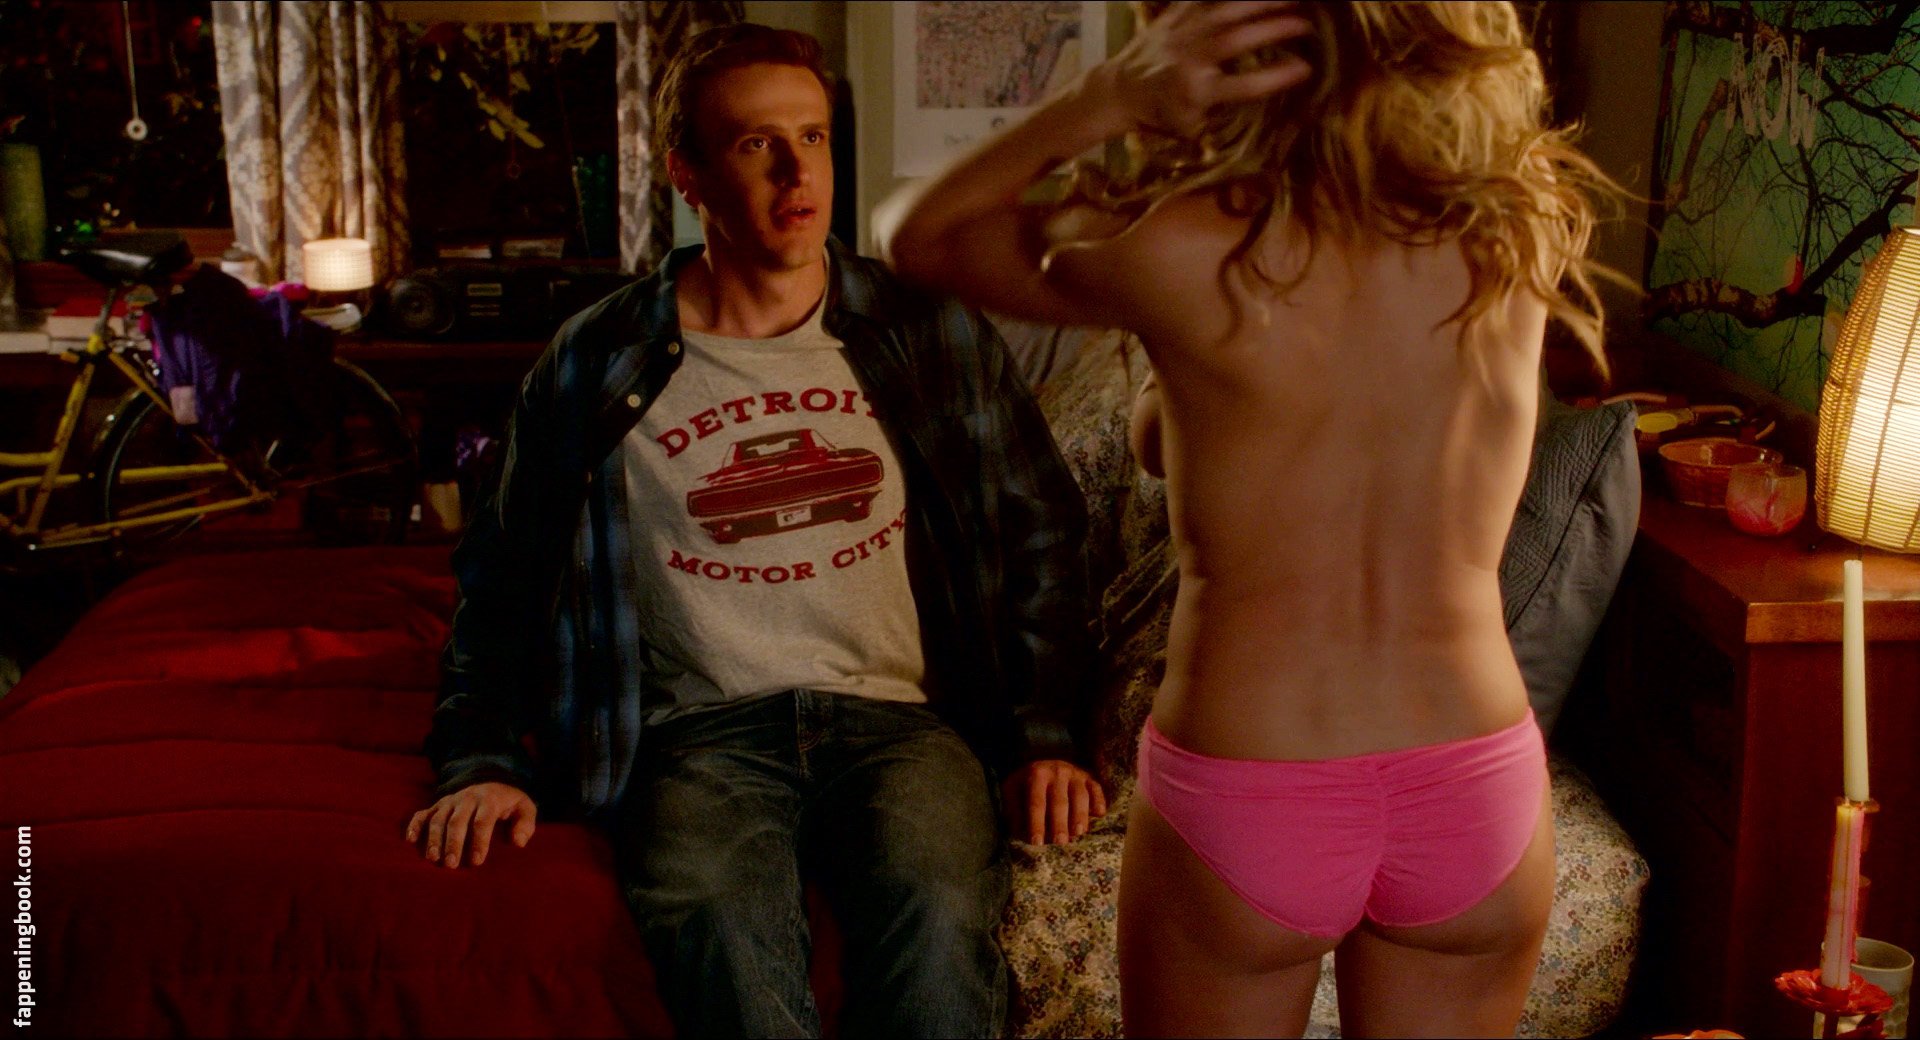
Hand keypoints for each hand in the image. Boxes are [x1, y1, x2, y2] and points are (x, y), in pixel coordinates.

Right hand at [405, 781, 536, 868]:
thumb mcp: (525, 808)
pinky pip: (422, 813)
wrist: (491, 780)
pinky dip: (414, 825)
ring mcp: (450, 801)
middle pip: (457, 821)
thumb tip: (518, 843)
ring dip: (433, 838)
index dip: (479, 841)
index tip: (476, 861)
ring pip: (438, 818)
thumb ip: (526, 824)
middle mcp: (467, 798)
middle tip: (450, 864)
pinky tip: (409, 840)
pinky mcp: (438, 805)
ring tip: (432, 858)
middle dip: (453, 843)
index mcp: (489, 799)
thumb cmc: (509, 802)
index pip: (483, 820)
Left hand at [1004, 759, 1108, 844]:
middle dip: (1059, 823)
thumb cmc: (1027, 784)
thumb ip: (1013, 810)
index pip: (1036, 802)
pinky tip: (1099, 814)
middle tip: (1060, 842)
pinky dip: (1099, 801)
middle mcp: (1057, 771)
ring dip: (1080, 815)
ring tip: (1078, 833)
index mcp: (1036, 775)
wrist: (1045, 763)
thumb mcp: (1012, 790)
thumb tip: (1020, 832)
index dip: (1036, 823)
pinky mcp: (1089, 778)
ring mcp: (1075, 773)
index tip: (1036, 842)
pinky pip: (1096, 789)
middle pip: (1059, 801)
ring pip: (1080, 796)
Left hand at [1094, 0, 1313, 137]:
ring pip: (1226, 10)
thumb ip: (1222, 112)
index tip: (1306, 68)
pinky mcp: (1176, 13)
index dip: (1276, 76)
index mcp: (1196, 90)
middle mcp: (1190, 57)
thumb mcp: (1190, 126)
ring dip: (1261, 2)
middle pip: (1238, 39)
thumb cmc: (1160, 113)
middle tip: (1309, 25)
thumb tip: (1261, 100)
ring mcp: (1183, 31)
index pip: (1244, 85)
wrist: (1119, 89)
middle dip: (1276, 29)